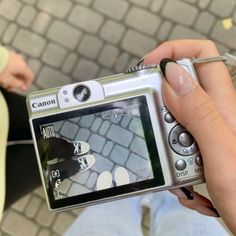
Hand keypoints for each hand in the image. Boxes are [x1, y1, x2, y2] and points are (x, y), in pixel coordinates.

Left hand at [0, 51, 33, 91]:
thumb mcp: (8, 80)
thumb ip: (18, 85)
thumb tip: (24, 87)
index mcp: (23, 67)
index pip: (30, 77)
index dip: (27, 84)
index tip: (22, 89)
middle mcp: (21, 61)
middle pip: (22, 73)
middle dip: (17, 81)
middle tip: (9, 87)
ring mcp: (14, 56)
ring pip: (16, 69)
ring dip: (12, 77)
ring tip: (4, 82)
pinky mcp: (7, 54)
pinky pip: (11, 64)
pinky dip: (9, 70)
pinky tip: (2, 74)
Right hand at [144, 40, 235, 232]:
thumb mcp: (219, 151)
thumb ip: (198, 111)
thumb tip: (173, 74)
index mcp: (221, 106)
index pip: (202, 57)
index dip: (174, 52)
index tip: (149, 67)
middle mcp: (213, 114)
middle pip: (180, 86)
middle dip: (159, 101)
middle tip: (152, 125)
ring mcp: (204, 132)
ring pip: (171, 119)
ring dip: (162, 139)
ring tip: (172, 166)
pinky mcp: (197, 148)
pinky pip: (173, 143)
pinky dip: (168, 159)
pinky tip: (182, 181)